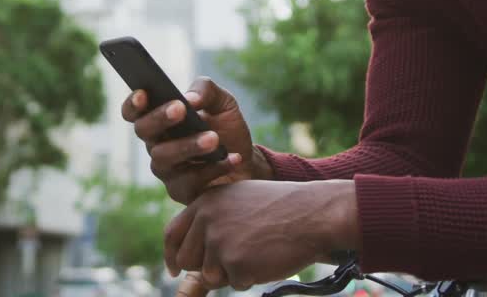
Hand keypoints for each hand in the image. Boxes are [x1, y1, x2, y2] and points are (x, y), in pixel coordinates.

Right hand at [121, 77, 272, 203]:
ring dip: (188, 145)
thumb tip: (190, 99)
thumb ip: (206, 91)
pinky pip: (189, 181)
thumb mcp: (223, 102)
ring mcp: (166, 170)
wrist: (248, 163)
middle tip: (180, 109)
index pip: (134, 112)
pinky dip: (214, 167)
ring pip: (163, 157)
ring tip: (213, 138)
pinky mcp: (181, 191)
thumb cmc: (228, 129)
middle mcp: (156, 144)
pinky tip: (233, 158)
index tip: (143, 94)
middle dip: (159, 118)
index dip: (133, 103)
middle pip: (143, 131)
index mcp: (160, 120)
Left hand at [164, 179, 358, 290]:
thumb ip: (213, 220)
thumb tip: (188, 255)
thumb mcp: (240, 201)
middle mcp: (206, 220)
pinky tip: (268, 257)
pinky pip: (235, 284)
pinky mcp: (234, 262)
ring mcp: (219, 241)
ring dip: (232, 273)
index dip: (172, 255)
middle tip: (234, 260)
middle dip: (207, 267)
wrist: (313, 213)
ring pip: (210, 276)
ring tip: (258, 251)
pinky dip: (252, 277)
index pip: (173, 234)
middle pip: (187, 260)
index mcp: (206, 202)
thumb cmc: (282, 208)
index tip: (175, 270)